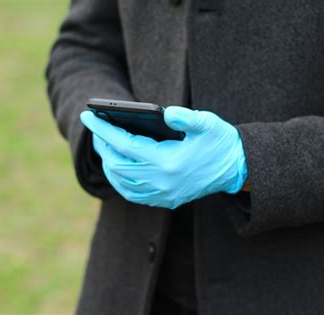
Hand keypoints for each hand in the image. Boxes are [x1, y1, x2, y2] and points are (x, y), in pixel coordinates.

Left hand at [80, 106, 247, 208]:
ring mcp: (163, 194)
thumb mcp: (207, 124)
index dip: (103, 130)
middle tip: (97, 128)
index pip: (125, 145)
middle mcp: (162, 183)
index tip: (87, 116)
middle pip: (117, 165)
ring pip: (122, 182)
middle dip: (103, 145)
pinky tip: (118, 166)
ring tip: (105, 144)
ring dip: (109, 163)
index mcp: (169, 163)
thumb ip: (187, 117)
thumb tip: (165, 113)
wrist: (236, 168)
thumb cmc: (220, 142)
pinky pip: (132, 194)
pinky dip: (119, 179)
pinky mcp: (166, 200)